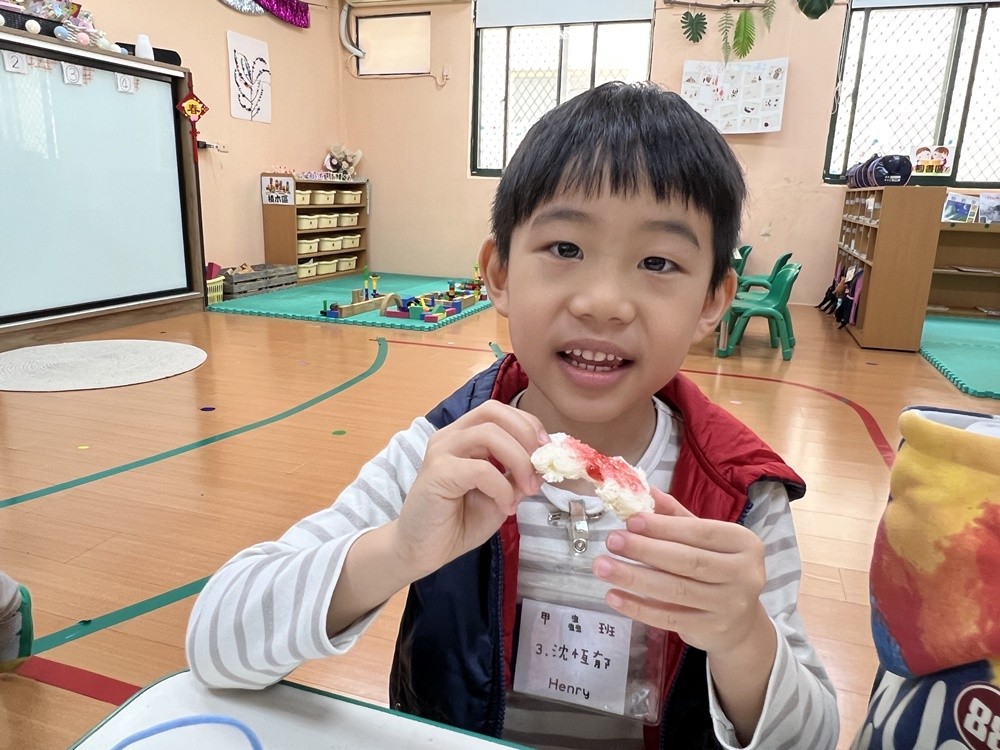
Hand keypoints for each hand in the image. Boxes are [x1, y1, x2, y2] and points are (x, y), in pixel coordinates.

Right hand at [393, 400, 545, 578]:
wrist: (422, 550)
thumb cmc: (457, 522)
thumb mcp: (500, 496)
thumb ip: (518, 477)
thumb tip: (545, 465)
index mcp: (464, 436)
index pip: (499, 412)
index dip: (528, 424)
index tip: (547, 450)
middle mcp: (451, 437)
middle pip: (494, 412)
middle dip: (526, 433)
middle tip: (541, 464)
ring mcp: (441, 451)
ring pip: (489, 433)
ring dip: (519, 460)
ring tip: (527, 489)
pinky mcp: (437, 472)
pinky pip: (481, 469)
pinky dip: (502, 487)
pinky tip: (505, 506)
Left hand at [592, 487, 768, 657]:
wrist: (740, 622)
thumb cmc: (717, 569)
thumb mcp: (704, 539)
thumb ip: (675, 516)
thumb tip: (644, 490)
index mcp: (744, 543)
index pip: (700, 532)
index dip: (664, 526)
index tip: (631, 520)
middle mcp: (745, 574)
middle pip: (688, 561)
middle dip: (645, 550)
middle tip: (611, 540)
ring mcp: (730, 605)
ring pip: (675, 589)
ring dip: (634, 577)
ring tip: (602, 566)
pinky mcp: (711, 630)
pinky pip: (669, 617)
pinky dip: (638, 607)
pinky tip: (613, 596)